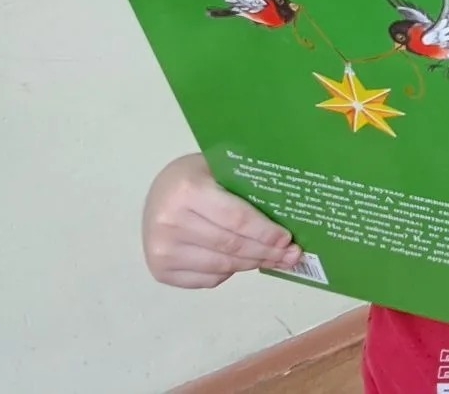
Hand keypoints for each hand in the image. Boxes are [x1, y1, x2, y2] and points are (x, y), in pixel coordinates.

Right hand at [142, 153, 301, 288]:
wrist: (158, 193)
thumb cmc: (195, 178)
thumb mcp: (219, 170)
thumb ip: (246, 192)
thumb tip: (287, 222)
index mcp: (188, 190)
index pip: (236, 218)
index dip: (265, 232)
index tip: (287, 238)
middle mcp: (170, 221)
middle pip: (231, 246)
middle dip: (266, 252)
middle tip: (290, 255)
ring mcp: (163, 249)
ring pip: (222, 266)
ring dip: (252, 264)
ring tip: (273, 260)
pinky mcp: (160, 270)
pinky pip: (208, 279)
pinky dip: (229, 272)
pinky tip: (242, 262)